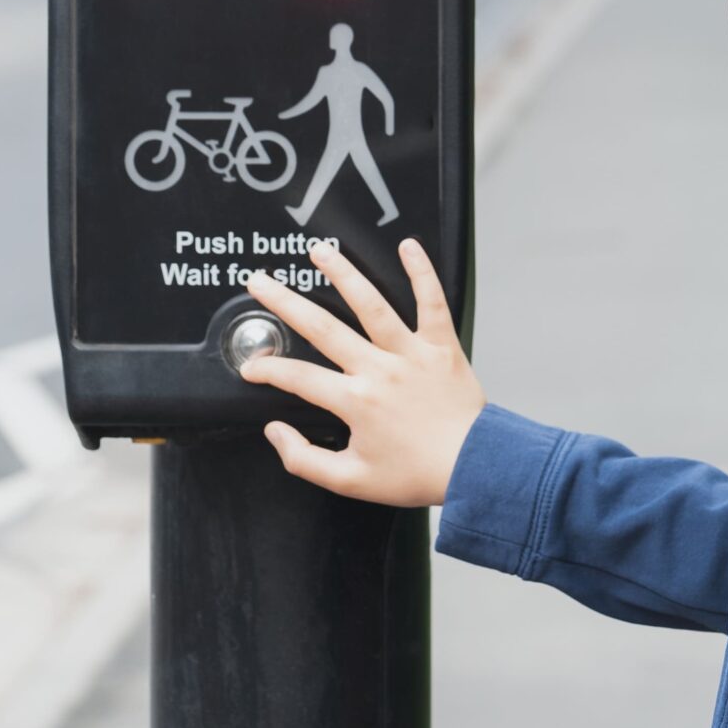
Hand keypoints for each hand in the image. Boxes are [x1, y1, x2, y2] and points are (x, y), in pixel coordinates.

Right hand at [242, 239, 483, 506]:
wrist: (475, 468)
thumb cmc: (417, 476)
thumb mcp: (351, 481)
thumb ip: (305, 459)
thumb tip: (276, 432)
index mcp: (356, 402)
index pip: (298, 378)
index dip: (267, 370)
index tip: (251, 367)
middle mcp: (379, 370)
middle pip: (323, 328)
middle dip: (285, 302)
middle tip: (260, 283)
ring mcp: (412, 354)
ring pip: (372, 305)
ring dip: (343, 274)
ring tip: (320, 251)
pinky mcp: (442, 347)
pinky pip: (432, 302)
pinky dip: (422, 272)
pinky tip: (408, 246)